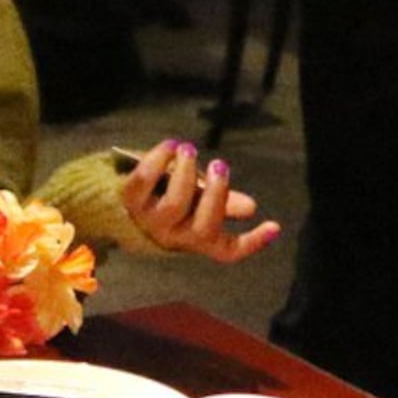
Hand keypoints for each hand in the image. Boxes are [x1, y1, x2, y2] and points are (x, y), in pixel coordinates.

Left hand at [118, 141, 279, 261]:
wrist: (122, 200)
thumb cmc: (171, 198)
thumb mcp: (199, 200)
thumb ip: (223, 201)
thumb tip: (250, 207)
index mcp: (198, 239)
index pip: (228, 251)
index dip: (252, 242)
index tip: (274, 225)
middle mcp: (175, 237)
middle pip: (203, 228)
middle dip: (215, 195)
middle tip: (219, 165)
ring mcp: (151, 221)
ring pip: (174, 205)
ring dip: (184, 174)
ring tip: (188, 150)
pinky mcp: (131, 201)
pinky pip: (144, 182)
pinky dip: (157, 160)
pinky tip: (170, 146)